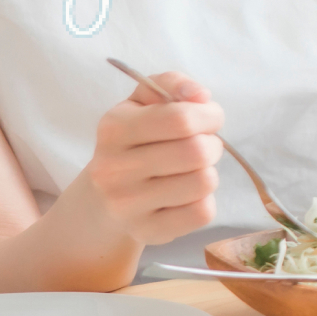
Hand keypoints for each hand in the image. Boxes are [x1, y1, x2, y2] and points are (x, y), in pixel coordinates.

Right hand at [85, 71, 223, 246]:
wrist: (104, 196)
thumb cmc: (135, 140)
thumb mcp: (144, 101)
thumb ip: (172, 84)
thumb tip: (200, 95)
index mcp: (113, 128)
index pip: (181, 119)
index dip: (209, 115)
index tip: (209, 118)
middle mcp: (113, 169)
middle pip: (197, 152)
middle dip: (212, 144)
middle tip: (202, 146)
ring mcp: (127, 205)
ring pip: (204, 182)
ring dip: (208, 172)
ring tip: (191, 170)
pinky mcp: (146, 231)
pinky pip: (202, 213)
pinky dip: (204, 201)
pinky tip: (185, 195)